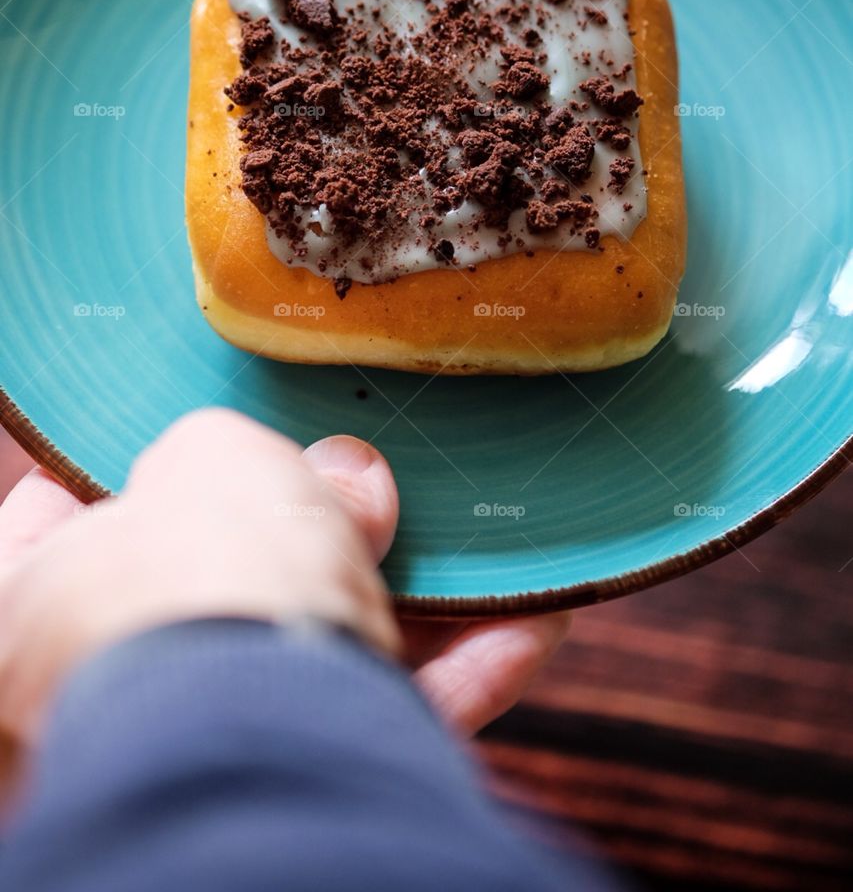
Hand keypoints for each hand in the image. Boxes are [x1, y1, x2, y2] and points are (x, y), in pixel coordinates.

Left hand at [0, 411, 568, 757]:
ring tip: (485, 553)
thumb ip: (266, 454)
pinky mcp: (300, 786)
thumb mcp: (216, 458)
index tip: (192, 429)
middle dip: (316, 534)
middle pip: (218, 588)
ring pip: (318, 657)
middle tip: (375, 486)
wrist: (262, 737)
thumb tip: (345, 480)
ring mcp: (204, 740)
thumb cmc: (194, 577)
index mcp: (34, 597)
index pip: (59, 513)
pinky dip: (457, 676)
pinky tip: (529, 629)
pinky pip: (382, 721)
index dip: (123, 463)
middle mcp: (104, 684)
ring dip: (416, 603)